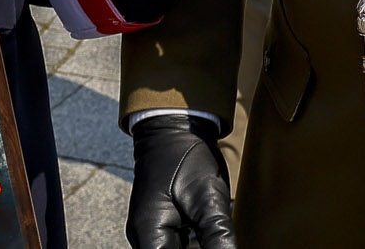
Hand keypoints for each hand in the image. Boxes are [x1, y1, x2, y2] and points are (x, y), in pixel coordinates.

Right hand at [128, 114, 233, 248]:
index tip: (219, 247)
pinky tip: (209, 238)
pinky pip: (174, 246)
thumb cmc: (189, 157)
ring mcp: (149, 232)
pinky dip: (193, 246)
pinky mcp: (158, 225)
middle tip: (220, 240)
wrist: (174, 127)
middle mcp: (143, 237)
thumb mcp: (209, 198)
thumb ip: (217, 236)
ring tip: (214, 233)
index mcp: (149, 233)